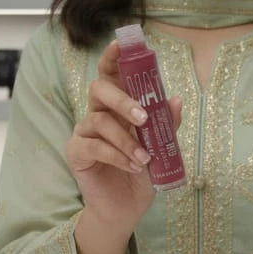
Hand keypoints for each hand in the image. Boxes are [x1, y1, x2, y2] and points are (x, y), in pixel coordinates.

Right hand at [66, 39, 182, 227]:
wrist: (127, 209)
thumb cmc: (143, 173)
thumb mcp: (162, 148)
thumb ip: (167, 124)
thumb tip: (176, 99)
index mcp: (117, 106)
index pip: (111, 74)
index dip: (113, 57)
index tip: (120, 44)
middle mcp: (98, 113)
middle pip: (99, 89)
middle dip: (122, 99)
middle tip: (143, 117)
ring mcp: (84, 131)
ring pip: (99, 120)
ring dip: (126, 139)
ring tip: (144, 158)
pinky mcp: (76, 152)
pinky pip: (92, 145)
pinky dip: (116, 155)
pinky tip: (132, 166)